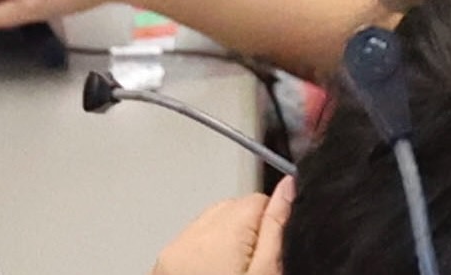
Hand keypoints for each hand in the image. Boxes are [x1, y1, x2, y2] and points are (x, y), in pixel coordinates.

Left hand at [149, 183, 289, 274]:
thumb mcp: (266, 272)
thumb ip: (276, 227)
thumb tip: (288, 185)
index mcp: (217, 236)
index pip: (257, 199)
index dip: (269, 225)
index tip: (268, 249)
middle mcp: (188, 239)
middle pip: (231, 209)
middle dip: (246, 231)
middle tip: (250, 265)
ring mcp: (171, 252)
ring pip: (211, 224)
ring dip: (225, 241)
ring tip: (231, 271)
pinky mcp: (162, 265)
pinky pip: (191, 243)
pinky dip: (205, 254)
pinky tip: (214, 274)